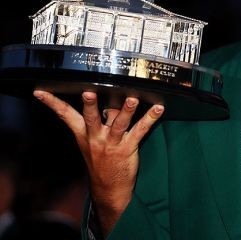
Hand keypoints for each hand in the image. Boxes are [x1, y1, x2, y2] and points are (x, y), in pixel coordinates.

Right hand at [33, 90, 163, 235]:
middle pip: (92, 117)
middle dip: (90, 105)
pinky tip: (158, 109)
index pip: (65, 115)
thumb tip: (102, 97)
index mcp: (83, 134)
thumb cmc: (100, 161)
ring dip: (126, 109)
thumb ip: (95, 121)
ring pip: (119, 123)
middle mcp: (96, 137)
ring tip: (132, 98)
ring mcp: (112, 143)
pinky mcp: (128, 147)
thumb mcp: (90, 142)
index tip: (41, 91)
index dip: (52, 102)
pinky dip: (150, 118)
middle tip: (89, 92)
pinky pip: (140, 130)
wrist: (108, 189)